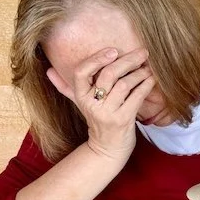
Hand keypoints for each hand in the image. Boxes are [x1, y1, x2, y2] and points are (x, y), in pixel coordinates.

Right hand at [46, 46, 155, 165]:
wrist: (107, 149)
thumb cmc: (96, 121)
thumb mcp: (79, 103)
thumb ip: (65, 86)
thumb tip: (49, 71)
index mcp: (81, 96)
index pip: (81, 72)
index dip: (96, 59)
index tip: (113, 51)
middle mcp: (92, 104)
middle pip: (108, 74)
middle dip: (127, 61)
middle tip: (142, 52)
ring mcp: (108, 113)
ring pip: (124, 84)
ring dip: (139, 73)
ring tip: (147, 66)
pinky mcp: (123, 120)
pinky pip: (136, 97)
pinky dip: (145, 85)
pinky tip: (151, 79)